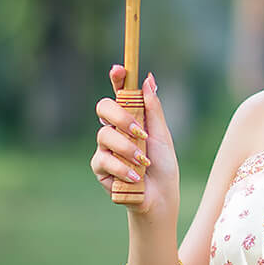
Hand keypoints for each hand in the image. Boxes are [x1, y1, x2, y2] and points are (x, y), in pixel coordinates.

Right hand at [92, 65, 179, 217]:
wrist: (160, 196)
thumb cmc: (163, 165)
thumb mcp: (162, 135)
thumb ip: (153, 108)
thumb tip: (148, 78)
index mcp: (131, 117)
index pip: (120, 93)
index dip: (117, 78)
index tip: (119, 68)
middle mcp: (115, 129)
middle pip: (103, 108)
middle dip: (120, 116)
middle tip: (139, 131)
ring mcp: (105, 148)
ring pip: (104, 135)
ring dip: (127, 149)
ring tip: (143, 162)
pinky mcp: (100, 167)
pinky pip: (103, 160)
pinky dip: (122, 168)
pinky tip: (136, 176)